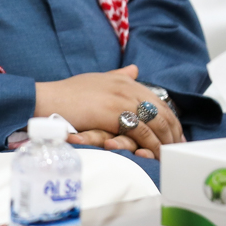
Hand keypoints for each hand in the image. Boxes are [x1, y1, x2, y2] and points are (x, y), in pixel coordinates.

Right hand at [35, 65, 180, 158]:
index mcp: (124, 79)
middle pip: (161, 111)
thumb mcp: (96, 80)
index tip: (175, 135)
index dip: (169, 119)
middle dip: (173, 131)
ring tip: (170, 155)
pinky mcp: (115, 112)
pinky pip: (142, 131)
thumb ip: (118, 76)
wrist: (46, 100)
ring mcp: (122, 98)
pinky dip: (152, 145)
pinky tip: (155, 154)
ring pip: (155, 122)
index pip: (157, 100)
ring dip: (166, 141)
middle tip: (179, 148)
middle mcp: (127, 86)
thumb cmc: (66, 94)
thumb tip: (135, 70)